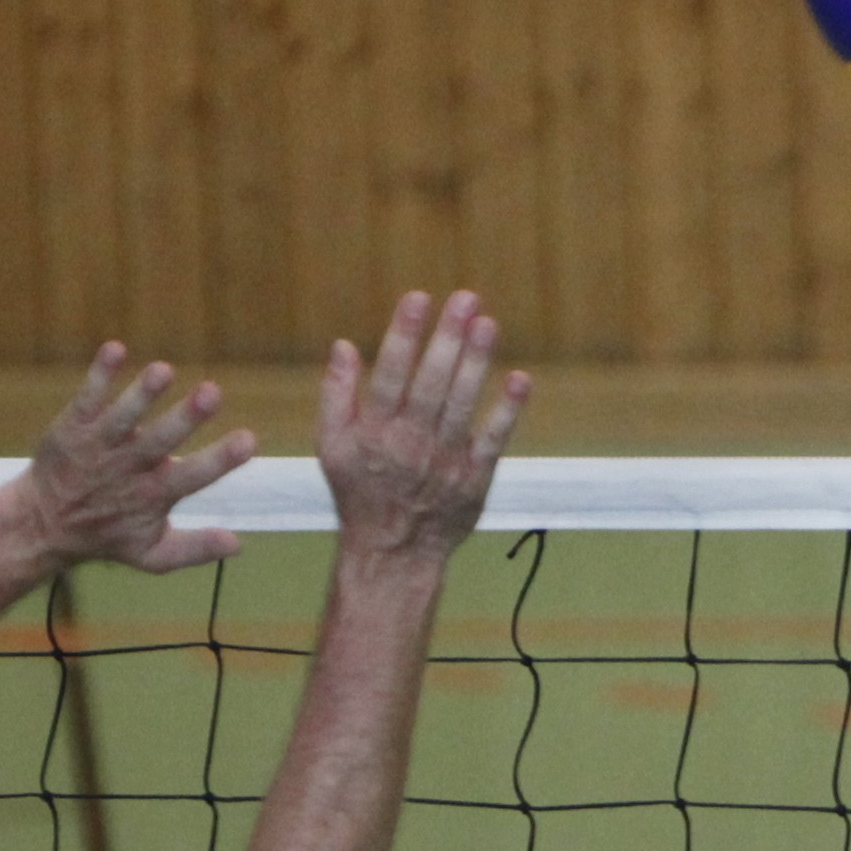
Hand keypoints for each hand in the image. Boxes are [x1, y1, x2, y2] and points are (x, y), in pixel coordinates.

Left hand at [25, 345, 259, 575]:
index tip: (249, 439)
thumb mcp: (152, 554)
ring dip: (142, 393)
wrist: (44, 522)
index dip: (220, 460)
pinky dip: (100, 374)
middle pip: (159, 441)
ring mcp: (99, 445)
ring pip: (122, 417)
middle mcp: (127, 468)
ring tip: (164, 370)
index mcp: (152, 495)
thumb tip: (239, 545)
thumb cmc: (108, 534)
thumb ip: (196, 548)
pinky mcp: (74, 426)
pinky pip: (88, 398)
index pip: (192, 477)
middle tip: (212, 392)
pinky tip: (116, 349)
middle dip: (185, 418)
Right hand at [318, 290, 530, 557]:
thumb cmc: (360, 492)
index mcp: (374, 431)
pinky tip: (519, 379)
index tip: (418, 298)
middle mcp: (410, 443)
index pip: (390, 374)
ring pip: (462, 405)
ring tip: (488, 324)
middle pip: (432, 383)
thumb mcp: (331, 447)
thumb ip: (335, 395)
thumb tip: (343, 345)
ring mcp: (445, 461)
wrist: (393, 552)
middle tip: (466, 298)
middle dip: (448, 338)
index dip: (404, 335)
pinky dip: (508, 411)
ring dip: (476, 363)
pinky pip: (493, 440)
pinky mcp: (474, 479)